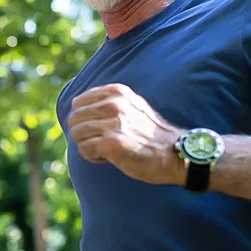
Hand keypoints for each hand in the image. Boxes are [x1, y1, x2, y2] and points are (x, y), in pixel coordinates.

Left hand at [69, 83, 184, 185]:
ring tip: (107, 150)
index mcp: (117, 92)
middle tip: (103, 142)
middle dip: (84, 134)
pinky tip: (110, 158)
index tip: (102, 128)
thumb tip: (75, 105)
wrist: (175, 154)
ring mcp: (113, 123)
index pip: (78, 102)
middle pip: (74, 119)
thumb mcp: (132, 106)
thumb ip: (108, 101)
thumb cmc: (150, 134)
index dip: (86, 119)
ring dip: (88, 146)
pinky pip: (84, 150)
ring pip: (76, 134)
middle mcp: (114, 104)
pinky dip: (93, 157)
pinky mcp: (111, 144)